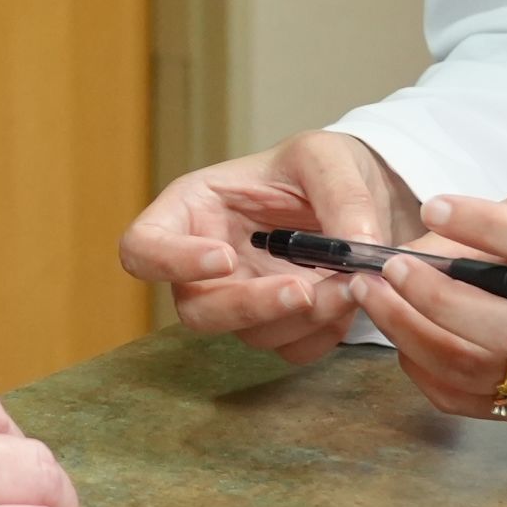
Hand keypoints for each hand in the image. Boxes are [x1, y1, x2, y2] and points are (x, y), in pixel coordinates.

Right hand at [116, 130, 419, 362]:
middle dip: (251, 306)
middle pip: (196, 309)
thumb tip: (357, 246)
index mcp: (193, 210)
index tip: (226, 257)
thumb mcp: (327, 156)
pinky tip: (347, 300)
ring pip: (249, 335)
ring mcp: (240, 299)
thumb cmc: (320, 166)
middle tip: (303, 289)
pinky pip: (289, 350)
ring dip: (302, 318)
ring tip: (350, 284)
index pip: (143, 247)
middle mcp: (205, 263)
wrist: (363, 195)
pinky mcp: (277, 325)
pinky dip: (323, 334)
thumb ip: (341, 195)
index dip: (171, 261)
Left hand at [345, 193, 506, 423]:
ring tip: (375, 295)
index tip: (437, 204)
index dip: (492, 226)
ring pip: (480, 371)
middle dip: (436, 295)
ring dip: (413, 331)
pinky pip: (466, 399)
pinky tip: (404, 334)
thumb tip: (438, 227)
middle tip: (387, 267)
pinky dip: (423, 365)